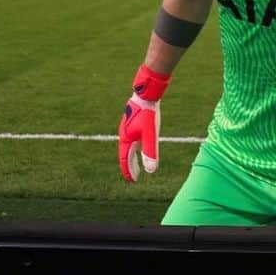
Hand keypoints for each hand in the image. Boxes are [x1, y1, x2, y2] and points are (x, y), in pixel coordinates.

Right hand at [118, 65, 171, 182]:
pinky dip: (134, 147)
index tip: (133, 181)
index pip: (125, 160)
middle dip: (130, 166)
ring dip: (131, 157)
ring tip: (136, 163)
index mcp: (126, 139)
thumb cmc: (148, 114)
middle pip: (125, 154)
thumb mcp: (151, 134)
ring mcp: (127, 127)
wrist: (146, 94)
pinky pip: (131, 138)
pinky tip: (139, 144)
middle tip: (135, 176)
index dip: (129, 171)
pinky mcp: (133, 120)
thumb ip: (150, 152)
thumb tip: (151, 170)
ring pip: (128, 146)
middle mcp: (124, 134)